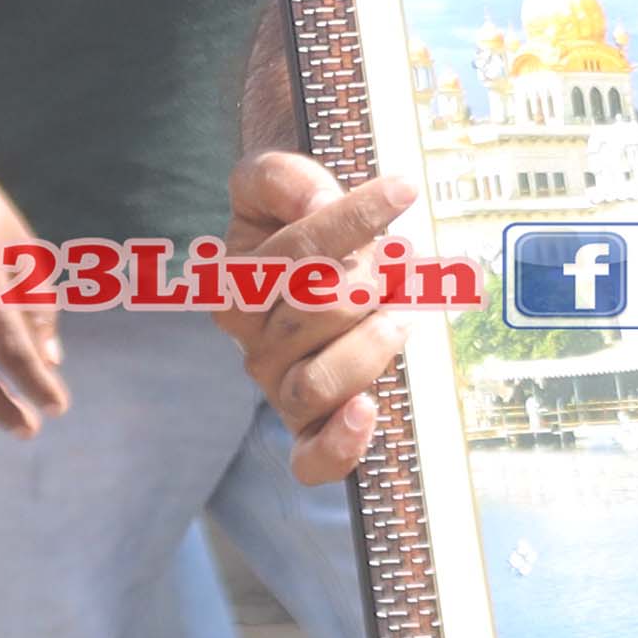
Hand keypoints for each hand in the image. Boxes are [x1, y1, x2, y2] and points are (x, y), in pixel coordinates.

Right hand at [225, 148, 422, 481]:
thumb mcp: (272, 179)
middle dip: (371, 275)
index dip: (354, 218)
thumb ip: (282, 178)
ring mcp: (279, 388)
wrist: (304, 256)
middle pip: (317, 313)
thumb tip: (316, 205)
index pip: (295, 252)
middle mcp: (250, 343)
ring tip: (404, 309)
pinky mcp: (310, 427)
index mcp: (233, 284)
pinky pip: (311, 458)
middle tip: (400, 257)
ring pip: (317, 382)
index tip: (403, 189)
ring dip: (372, 342)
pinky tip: (367, 414)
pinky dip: (339, 444)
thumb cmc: (292, 215)